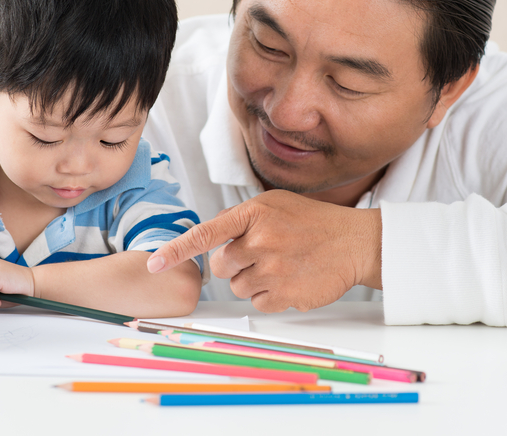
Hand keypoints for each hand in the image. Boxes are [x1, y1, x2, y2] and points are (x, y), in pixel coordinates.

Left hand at [146, 190, 381, 311]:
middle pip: (222, 266)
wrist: (354, 243)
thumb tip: (211, 237)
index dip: (175, 250)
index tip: (152, 264)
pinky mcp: (285, 294)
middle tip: (264, 253)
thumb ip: (240, 217)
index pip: (205, 233)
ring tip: (283, 264)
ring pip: (239, 287)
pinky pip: (259, 303)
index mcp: (254, 213)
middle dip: (236, 264)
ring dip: (255, 280)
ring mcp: (273, 269)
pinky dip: (271, 296)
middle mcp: (261, 240)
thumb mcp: (275, 205)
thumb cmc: (313, 222)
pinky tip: (291, 280)